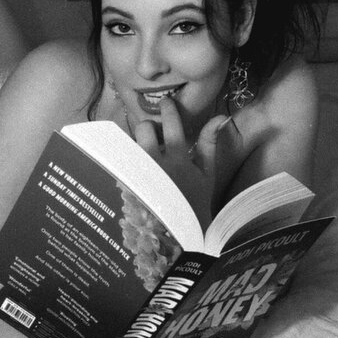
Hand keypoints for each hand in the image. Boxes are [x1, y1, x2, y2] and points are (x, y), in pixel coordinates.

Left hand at [133, 97, 229, 224]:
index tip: (167, 102)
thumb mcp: (207, 174)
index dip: (168, 109)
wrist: (179, 235)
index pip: (171, 123)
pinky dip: (122, 160)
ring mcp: (136, 175)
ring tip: (141, 153)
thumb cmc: (195, 203)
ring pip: (128, 144)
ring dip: (134, 143)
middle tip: (153, 133)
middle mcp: (154, 164)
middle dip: (148, 126)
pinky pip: (117, 163)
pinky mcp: (123, 186)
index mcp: (178, 159)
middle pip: (143, 128)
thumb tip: (219, 116)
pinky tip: (129, 168)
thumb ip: (209, 143)